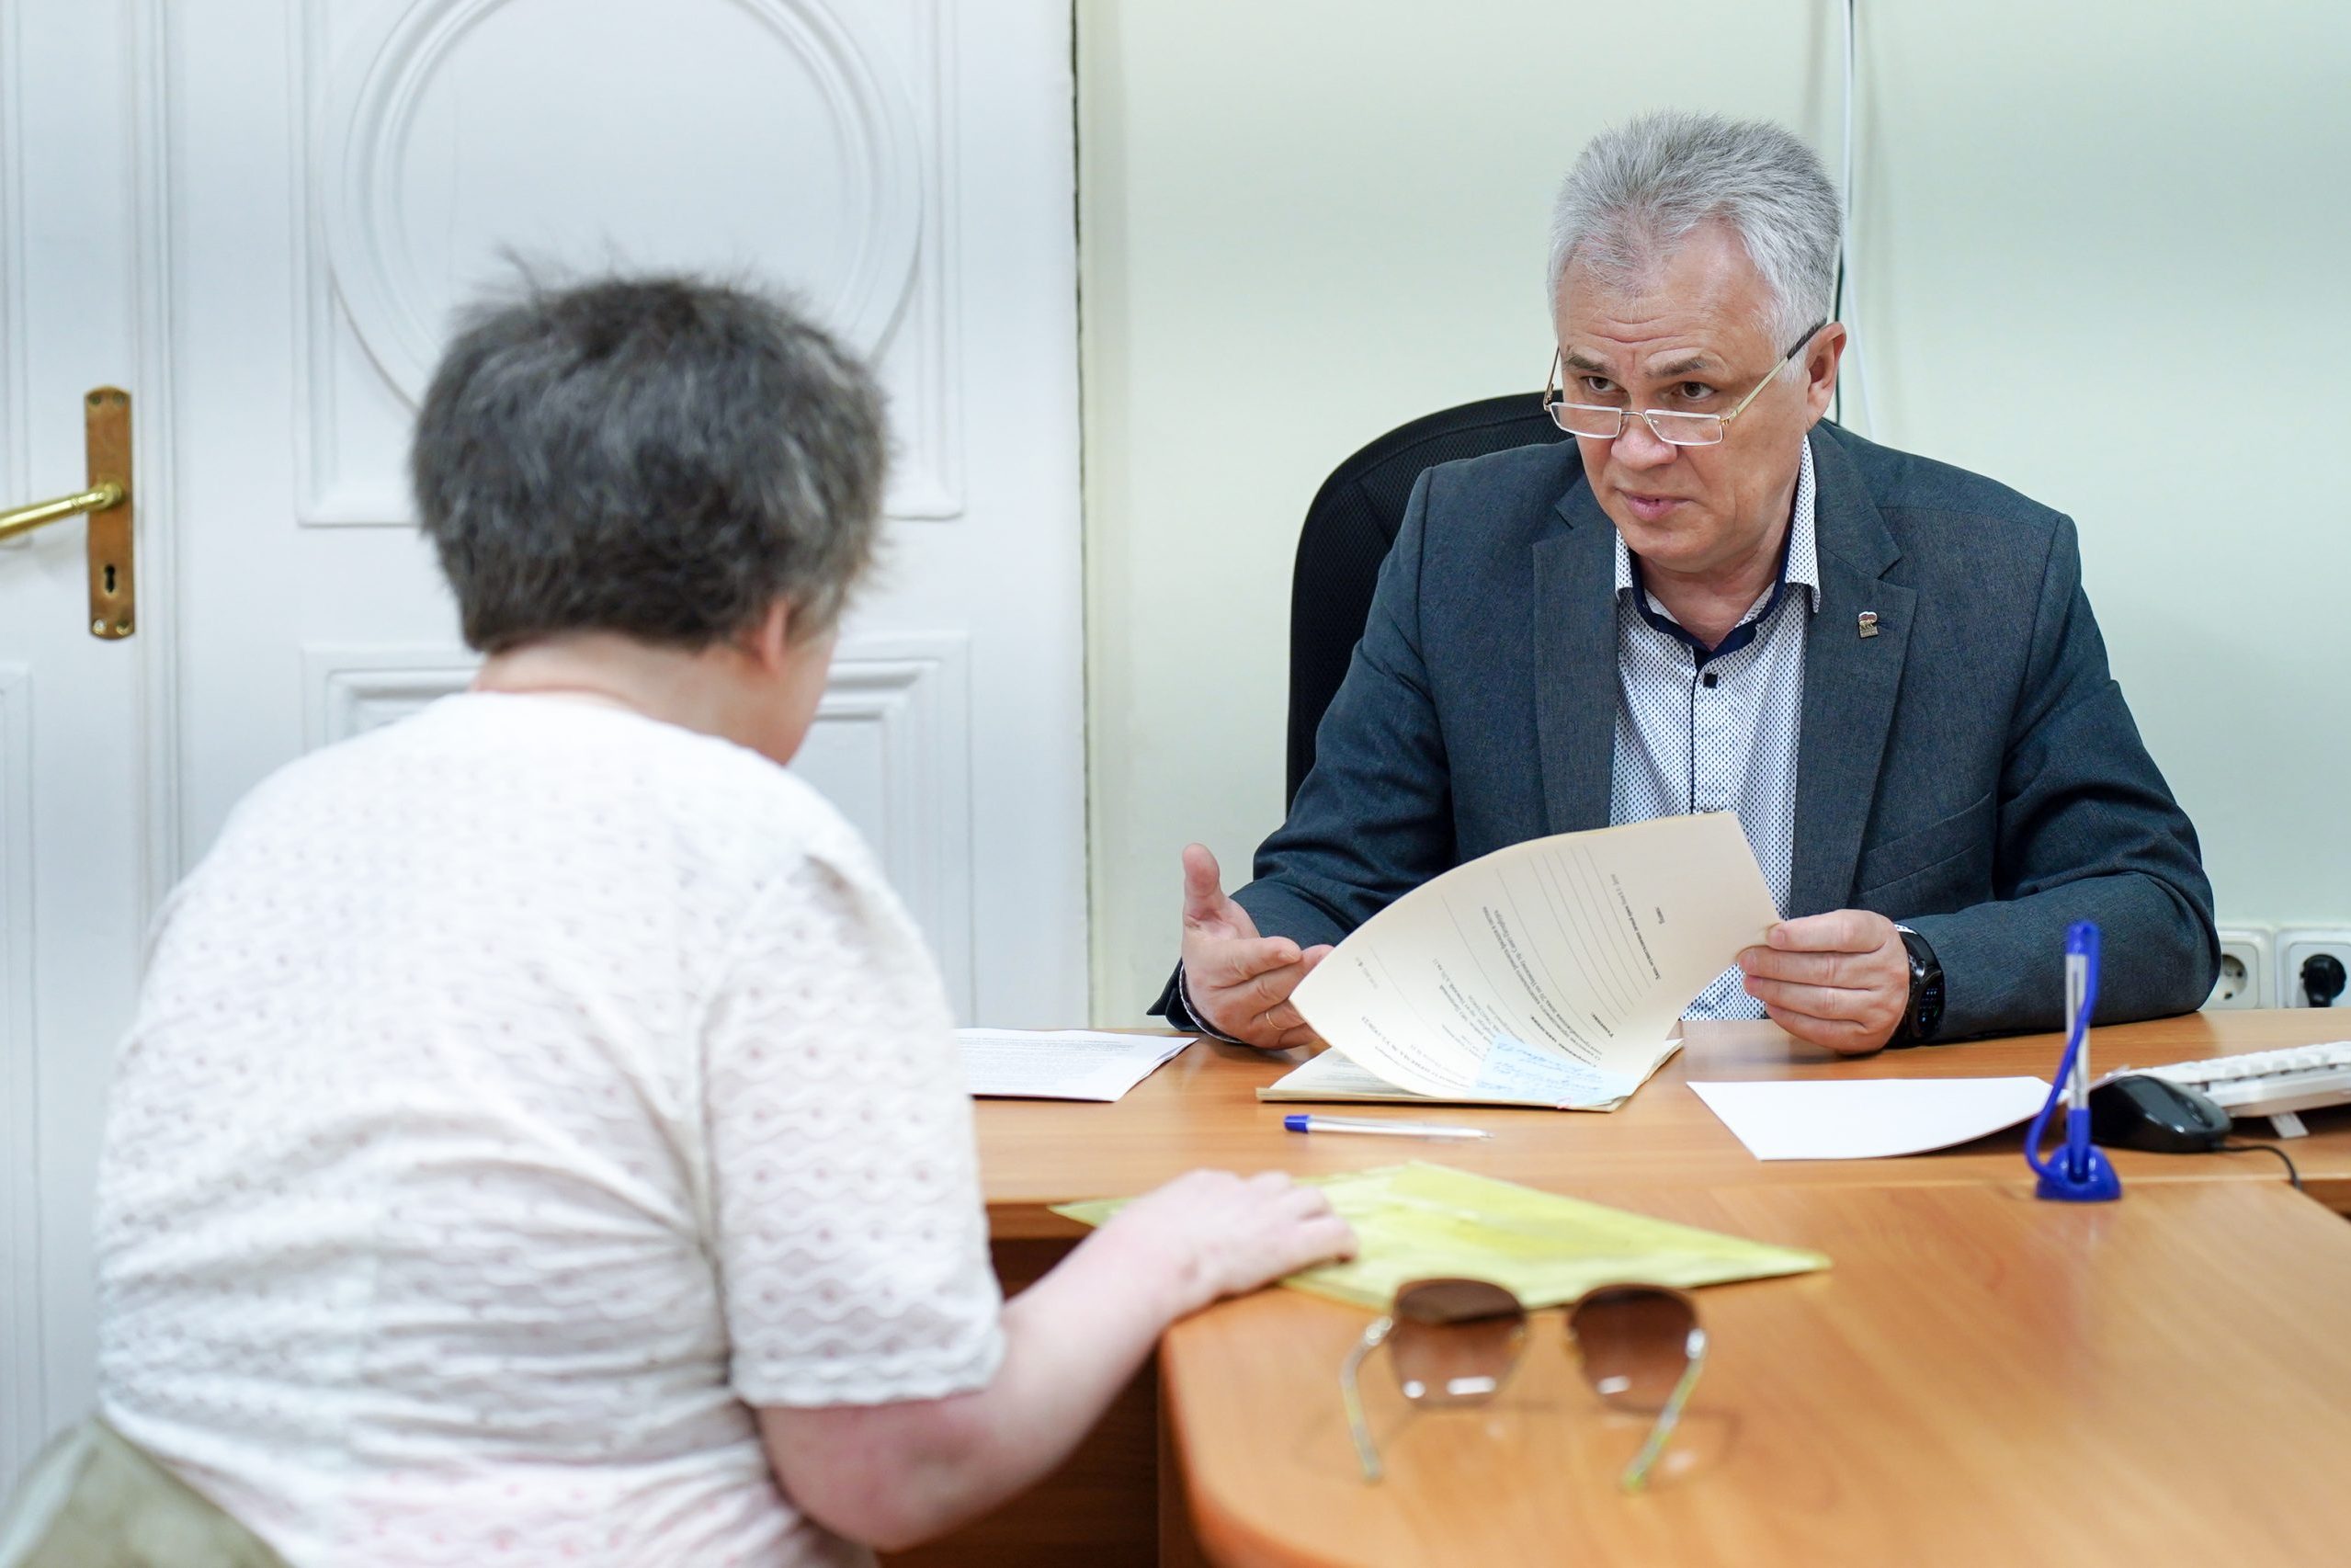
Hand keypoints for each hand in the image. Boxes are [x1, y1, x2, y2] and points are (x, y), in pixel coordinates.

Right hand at [1102, 1169, 1357, 1318]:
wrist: (1155, 1257)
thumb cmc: (1135, 1247)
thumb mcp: (1140, 1222)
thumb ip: (1153, 1222)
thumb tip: (1140, 1232)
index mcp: (1204, 1183)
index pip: (1235, 1184)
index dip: (1244, 1204)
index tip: (1242, 1223)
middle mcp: (1241, 1190)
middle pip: (1279, 1183)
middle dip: (1288, 1201)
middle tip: (1290, 1223)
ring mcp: (1269, 1213)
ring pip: (1312, 1197)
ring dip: (1318, 1214)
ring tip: (1323, 1234)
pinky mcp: (1290, 1240)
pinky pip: (1331, 1231)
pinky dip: (1343, 1240)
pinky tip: (1348, 1253)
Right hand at [1179, 844, 1333, 1050]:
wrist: (1209, 985)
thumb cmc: (1212, 944)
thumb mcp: (1203, 910)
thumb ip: (1203, 882)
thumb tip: (1194, 851)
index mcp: (1210, 969)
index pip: (1240, 963)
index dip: (1266, 956)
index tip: (1291, 948)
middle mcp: (1225, 1003)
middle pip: (1268, 988)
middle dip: (1299, 971)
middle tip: (1327, 954)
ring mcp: (1247, 1025)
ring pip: (1284, 1012)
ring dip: (1312, 996)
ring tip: (1335, 976)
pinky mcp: (1267, 1039)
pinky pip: (1296, 1033)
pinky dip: (1316, 1020)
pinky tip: (1335, 1003)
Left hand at [1738, 909, 1909, 1054]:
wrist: (1896, 986)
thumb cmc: (1860, 953)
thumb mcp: (1848, 929)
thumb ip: (1814, 931)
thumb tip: (1766, 942)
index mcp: (1881, 937)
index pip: (1844, 932)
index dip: (1805, 935)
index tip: (1772, 936)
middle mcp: (1886, 972)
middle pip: (1827, 969)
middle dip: (1779, 966)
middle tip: (1749, 961)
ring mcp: (1880, 1007)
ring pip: (1822, 1002)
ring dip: (1779, 993)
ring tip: (1753, 983)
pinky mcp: (1867, 1036)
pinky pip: (1823, 1030)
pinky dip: (1791, 1019)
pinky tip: (1771, 1005)